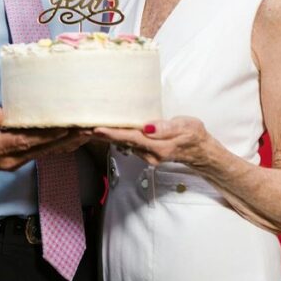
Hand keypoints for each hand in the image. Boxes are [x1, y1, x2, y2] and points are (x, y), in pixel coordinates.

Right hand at [0, 105, 89, 173]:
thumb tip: (1, 116)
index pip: (27, 140)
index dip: (49, 133)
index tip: (68, 124)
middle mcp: (9, 160)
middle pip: (43, 148)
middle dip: (67, 137)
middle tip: (89, 126)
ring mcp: (15, 162)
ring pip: (46, 152)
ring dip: (68, 142)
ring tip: (88, 131)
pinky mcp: (18, 160)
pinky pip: (42, 153)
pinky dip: (59, 145)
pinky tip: (73, 138)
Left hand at [93, 117, 212, 166]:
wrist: (200, 152)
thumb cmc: (194, 136)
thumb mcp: (186, 127)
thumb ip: (166, 128)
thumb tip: (147, 127)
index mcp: (158, 146)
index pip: (131, 137)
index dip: (112, 133)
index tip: (96, 128)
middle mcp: (149, 153)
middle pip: (121, 141)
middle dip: (101, 134)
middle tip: (81, 125)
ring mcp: (146, 154)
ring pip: (121, 143)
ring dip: (104, 136)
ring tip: (85, 125)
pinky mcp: (144, 151)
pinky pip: (126, 143)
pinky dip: (112, 136)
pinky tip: (102, 130)